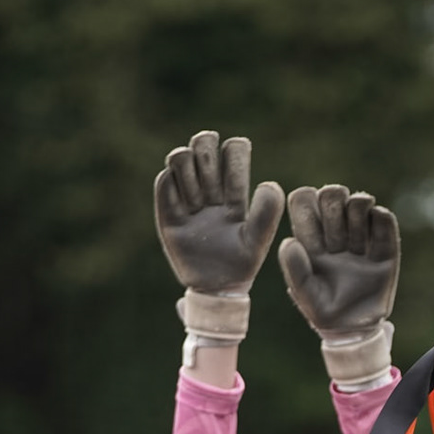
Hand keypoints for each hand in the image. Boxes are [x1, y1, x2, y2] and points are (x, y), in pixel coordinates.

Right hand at [154, 131, 283, 296]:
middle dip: (205, 152)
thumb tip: (269, 183)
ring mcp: (188, 200)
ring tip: (196, 197)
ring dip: (187, 167)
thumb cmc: (241, 264)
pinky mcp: (168, 214)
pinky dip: (169, 182)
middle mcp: (211, 191)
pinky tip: (180, 198)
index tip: (234, 174)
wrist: (214, 288)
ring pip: (181, 159)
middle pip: (204, 145)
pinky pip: (163, 184)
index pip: (234, 151)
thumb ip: (266, 213)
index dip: (234, 152)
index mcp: (235, 193)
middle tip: (210, 180)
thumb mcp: (257, 240)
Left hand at [278, 185, 399, 339]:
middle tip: (336, 215)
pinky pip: (385, 224)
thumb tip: (289, 241)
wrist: (354, 330)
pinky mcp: (385, 251)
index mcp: (311, 242)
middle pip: (332, 198)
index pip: (304, 205)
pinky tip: (376, 215)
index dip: (305, 199)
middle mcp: (335, 237)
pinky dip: (381, 215)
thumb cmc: (324, 312)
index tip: (309, 203)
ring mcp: (360, 241)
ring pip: (358, 204)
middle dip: (333, 200)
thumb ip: (294, 269)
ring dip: (357, 206)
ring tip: (358, 220)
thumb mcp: (305, 295)